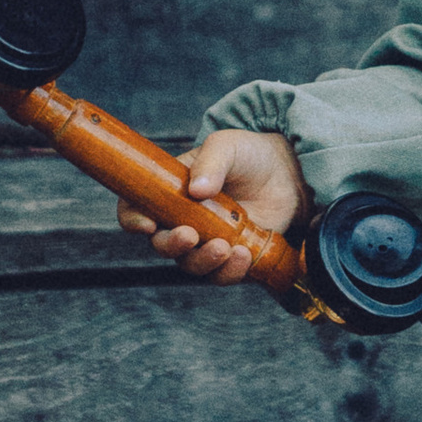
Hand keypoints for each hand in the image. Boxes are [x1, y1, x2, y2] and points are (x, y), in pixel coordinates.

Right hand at [116, 126, 309, 281]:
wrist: (287, 173)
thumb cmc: (248, 155)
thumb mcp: (227, 146)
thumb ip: (211, 162)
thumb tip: (196, 190)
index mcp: (169, 192)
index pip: (135, 209)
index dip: (133, 219)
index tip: (148, 224)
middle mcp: (182, 221)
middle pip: (162, 245)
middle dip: (173, 245)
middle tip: (192, 235)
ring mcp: (206, 241)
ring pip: (191, 265)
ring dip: (204, 262)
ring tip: (227, 248)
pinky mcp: (232, 258)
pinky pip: (222, 274)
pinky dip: (230, 271)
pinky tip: (244, 254)